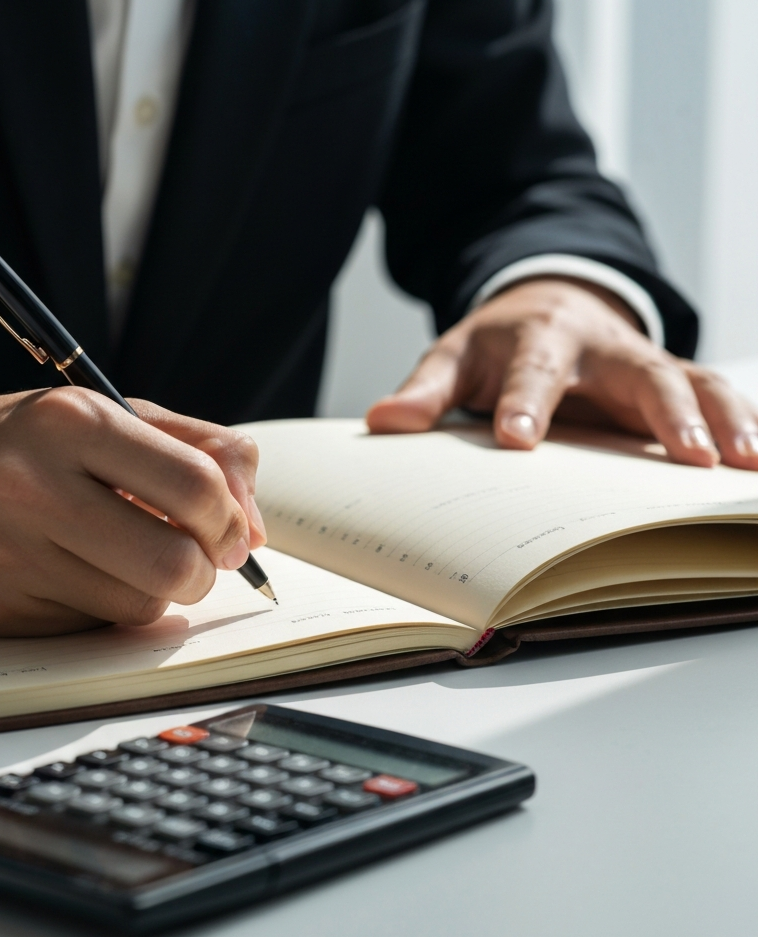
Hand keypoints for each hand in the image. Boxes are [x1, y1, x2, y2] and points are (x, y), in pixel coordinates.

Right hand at [0, 388, 265, 635]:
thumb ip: (194, 448)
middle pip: (174, 563)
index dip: (232, 521)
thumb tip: (254, 525)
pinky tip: (73, 575)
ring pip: (138, 607)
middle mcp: (33, 485)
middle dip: (203, 572)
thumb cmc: (14, 443)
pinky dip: (102, 608)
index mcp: (71, 421)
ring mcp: (5, 554)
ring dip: (153, 592)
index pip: (194, 486)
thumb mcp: (101, 414)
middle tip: (192, 560)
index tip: (231, 532)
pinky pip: (89, 629)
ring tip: (126, 559)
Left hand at [366, 277, 757, 469]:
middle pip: (641, 372)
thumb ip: (425, 392)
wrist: (544, 304)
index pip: (533, 372)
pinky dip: (740, 423)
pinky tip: (756, 463)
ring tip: (745, 465)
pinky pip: (712, 396)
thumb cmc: (496, 345)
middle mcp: (600, 347)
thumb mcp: (453, 360)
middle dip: (667, 411)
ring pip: (694, 382)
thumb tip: (383, 421)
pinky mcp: (668, 380)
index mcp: (539, 339)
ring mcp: (641, 362)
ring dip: (724, 420)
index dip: (526, 403)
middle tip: (689, 455)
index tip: (518, 439)